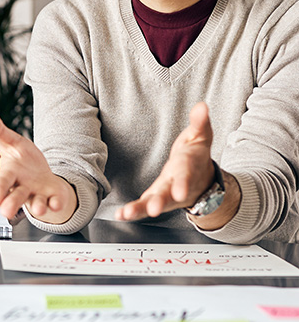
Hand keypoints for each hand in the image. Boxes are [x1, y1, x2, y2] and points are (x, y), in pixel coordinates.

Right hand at [0, 109, 76, 222]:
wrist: (42, 175)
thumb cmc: (22, 160)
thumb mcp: (11, 141)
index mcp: (10, 174)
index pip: (2, 182)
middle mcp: (22, 187)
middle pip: (16, 197)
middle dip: (12, 204)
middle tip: (5, 211)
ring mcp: (38, 194)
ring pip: (35, 203)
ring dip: (38, 206)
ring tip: (39, 209)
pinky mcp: (53, 197)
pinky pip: (55, 202)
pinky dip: (56, 203)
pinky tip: (56, 204)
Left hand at [116, 102, 227, 221]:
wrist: (201, 180)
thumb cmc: (196, 156)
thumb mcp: (201, 137)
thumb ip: (200, 123)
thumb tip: (202, 106)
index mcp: (188, 168)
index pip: (186, 175)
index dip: (183, 183)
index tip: (180, 192)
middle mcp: (177, 185)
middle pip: (168, 195)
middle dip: (160, 202)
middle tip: (153, 210)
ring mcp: (165, 195)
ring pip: (153, 204)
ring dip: (140, 210)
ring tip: (127, 214)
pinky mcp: (154, 199)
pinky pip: (143, 207)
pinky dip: (132, 212)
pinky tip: (120, 215)